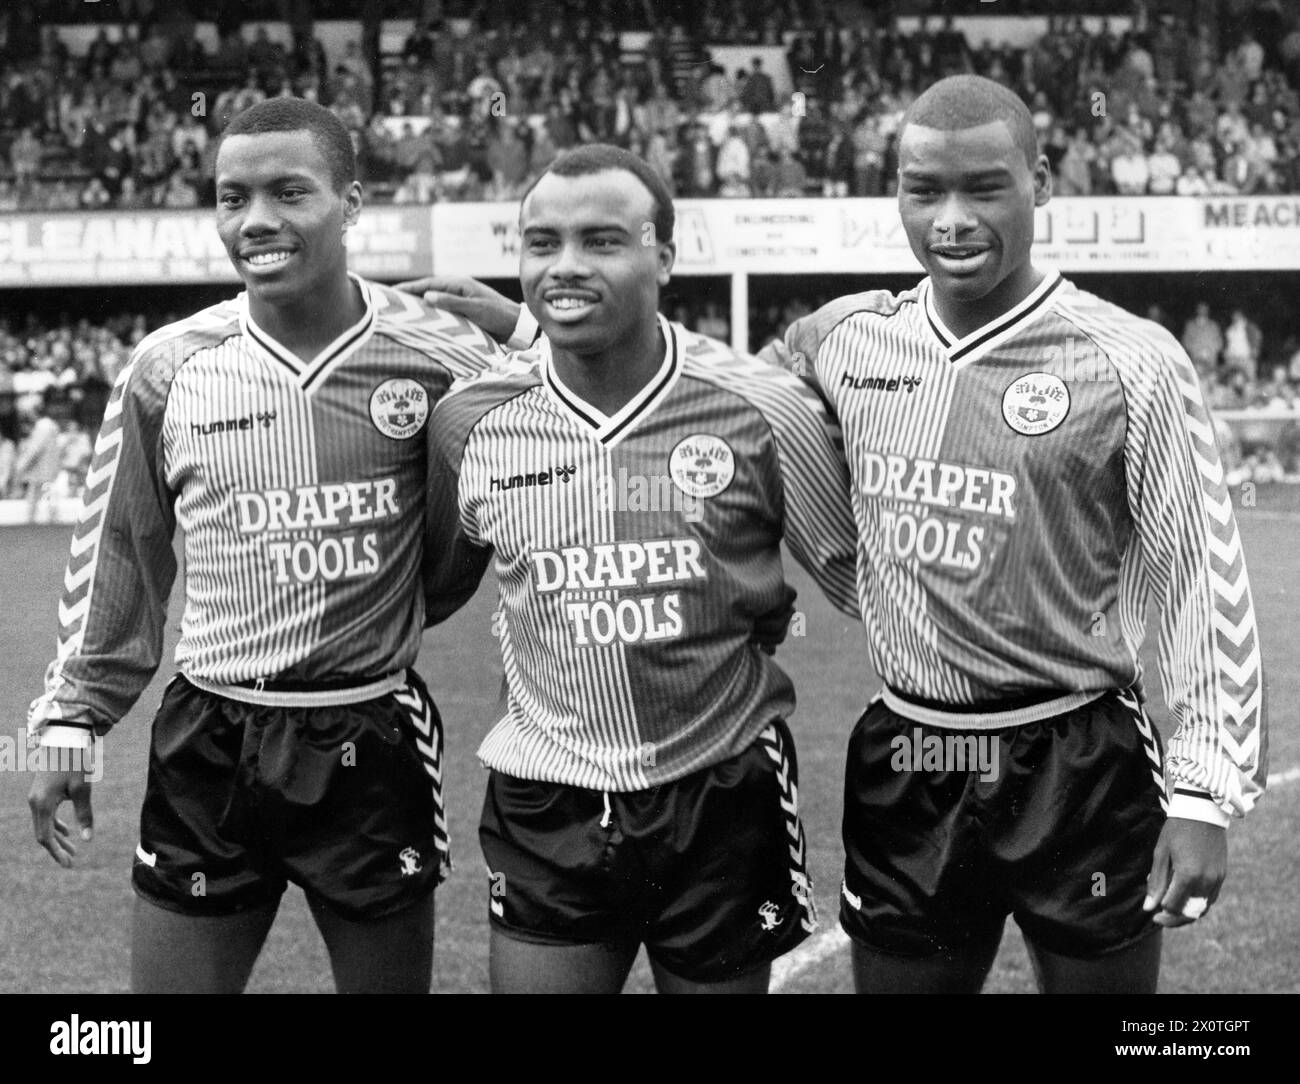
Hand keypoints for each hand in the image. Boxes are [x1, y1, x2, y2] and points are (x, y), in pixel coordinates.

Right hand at [29, 769, 93, 868]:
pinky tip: (67, 831)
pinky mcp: (40, 792)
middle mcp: (34, 803)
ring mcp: (35, 797)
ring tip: (73, 849)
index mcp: (42, 804)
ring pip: (43, 824)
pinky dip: (54, 825)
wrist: (63, 738)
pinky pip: (45, 815)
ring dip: (57, 837)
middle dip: (57, 848)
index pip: (45, 837)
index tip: (69, 864)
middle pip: (42, 833)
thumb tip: (87, 839)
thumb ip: (84, 814)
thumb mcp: (82, 789)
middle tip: (71, 861)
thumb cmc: (74, 762)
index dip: (56, 852)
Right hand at [393, 274, 521, 341]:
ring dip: (417, 304)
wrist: (517, 325)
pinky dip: (429, 312)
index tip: (389, 292)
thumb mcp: (475, 309)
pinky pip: (440, 309)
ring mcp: (459, 299)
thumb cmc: (498, 316)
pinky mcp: (462, 310)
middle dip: (408, 295)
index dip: (407, 288)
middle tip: (387, 301)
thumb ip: (451, 302)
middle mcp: (456, 289)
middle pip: (426, 290)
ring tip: (398, 311)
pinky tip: (420, 320)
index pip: (426, 284)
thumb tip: (426, 296)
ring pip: (432, 300)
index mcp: (458, 284)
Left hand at [1143, 817, 1226, 927]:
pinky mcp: (1222, 875)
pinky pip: (1210, 898)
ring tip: (1170, 908)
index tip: (1151, 910)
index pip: (1174, 906)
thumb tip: (1148, 908)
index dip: (1161, 911)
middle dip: (1174, 919)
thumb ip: (1156, 882)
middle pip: (1190, 913)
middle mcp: (1206, 880)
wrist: (1202, 812)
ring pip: (1203, 908)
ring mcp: (1217, 879)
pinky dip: (1197, 903)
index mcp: (1188, 875)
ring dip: (1186, 913)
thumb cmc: (1176, 830)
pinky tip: (1183, 898)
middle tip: (1159, 918)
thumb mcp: (1161, 854)